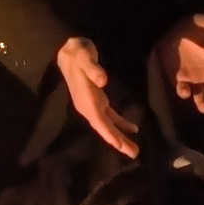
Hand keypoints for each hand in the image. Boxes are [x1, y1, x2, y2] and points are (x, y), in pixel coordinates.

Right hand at [57, 36, 139, 156]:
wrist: (68, 50)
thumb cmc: (78, 53)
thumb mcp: (84, 57)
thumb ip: (93, 68)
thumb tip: (103, 81)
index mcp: (85, 100)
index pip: (98, 121)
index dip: (109, 133)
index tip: (119, 145)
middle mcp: (88, 107)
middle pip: (104, 128)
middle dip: (118, 142)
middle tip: (134, 154)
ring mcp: (93, 105)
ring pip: (108, 125)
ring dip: (120, 137)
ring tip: (134, 149)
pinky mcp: (98, 99)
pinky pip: (110, 116)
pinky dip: (121, 123)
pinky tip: (133, 129)